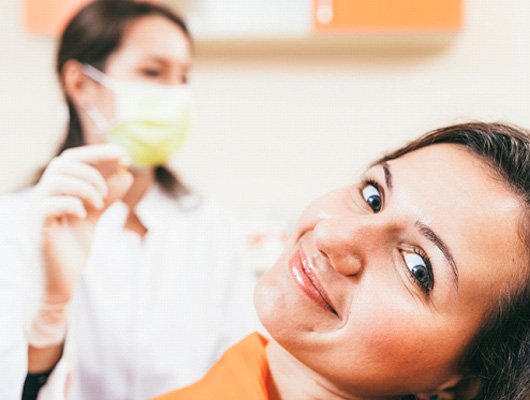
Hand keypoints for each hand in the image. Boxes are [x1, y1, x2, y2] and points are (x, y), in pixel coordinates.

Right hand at [32, 144, 132, 303]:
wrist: (59, 284)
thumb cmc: (72, 248)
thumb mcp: (94, 215)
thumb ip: (107, 195)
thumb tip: (125, 172)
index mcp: (56, 190)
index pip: (72, 159)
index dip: (97, 153)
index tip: (123, 153)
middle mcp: (43, 196)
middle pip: (61, 163)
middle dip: (92, 170)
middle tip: (106, 192)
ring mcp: (37, 212)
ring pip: (55, 181)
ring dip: (84, 187)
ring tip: (99, 205)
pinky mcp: (37, 230)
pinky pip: (48, 206)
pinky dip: (71, 204)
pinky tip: (85, 216)